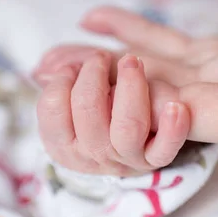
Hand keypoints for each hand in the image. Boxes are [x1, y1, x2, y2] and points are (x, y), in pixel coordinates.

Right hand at [35, 48, 190, 175]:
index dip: (61, 80)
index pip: (52, 108)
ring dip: (129, 88)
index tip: (72, 66)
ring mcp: (127, 158)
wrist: (140, 143)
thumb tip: (42, 68)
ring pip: (127, 127)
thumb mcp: (73, 95)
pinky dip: (171, 129)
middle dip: (93, 75)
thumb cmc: (99, 111)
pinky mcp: (158, 158)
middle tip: (100, 57)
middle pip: (88, 112)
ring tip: (132, 61)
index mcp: (64, 143)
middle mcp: (93, 155)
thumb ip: (59, 77)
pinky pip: (165, 149)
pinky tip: (175, 106)